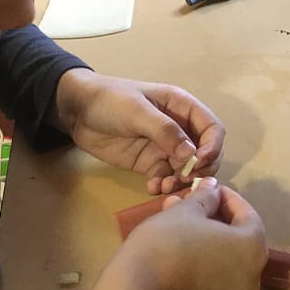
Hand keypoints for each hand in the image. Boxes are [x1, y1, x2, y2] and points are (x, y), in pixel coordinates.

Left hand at [52, 69, 224, 193]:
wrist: (76, 110)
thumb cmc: (109, 100)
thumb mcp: (137, 111)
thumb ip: (165, 131)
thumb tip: (191, 154)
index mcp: (182, 107)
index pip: (212, 129)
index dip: (212, 147)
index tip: (199, 163)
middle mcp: (179, 128)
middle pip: (205, 153)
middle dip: (199, 169)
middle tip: (184, 180)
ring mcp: (165, 147)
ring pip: (187, 169)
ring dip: (181, 181)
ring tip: (165, 188)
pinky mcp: (150, 163)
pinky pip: (166, 178)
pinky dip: (163, 185)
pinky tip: (152, 189)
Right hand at [69, 178, 266, 289]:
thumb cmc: (166, 242)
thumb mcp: (185, 211)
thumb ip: (206, 197)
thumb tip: (212, 187)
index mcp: (252, 249)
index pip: (248, 216)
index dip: (228, 198)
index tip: (209, 189)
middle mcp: (251, 278)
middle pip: (239, 240)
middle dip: (215, 219)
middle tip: (192, 204)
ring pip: (225, 262)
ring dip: (208, 240)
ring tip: (180, 224)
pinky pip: (214, 281)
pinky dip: (204, 264)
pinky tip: (180, 252)